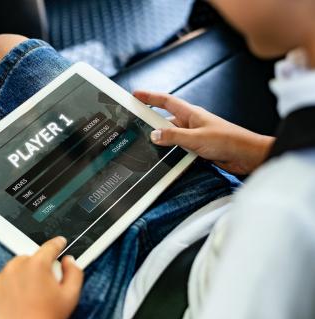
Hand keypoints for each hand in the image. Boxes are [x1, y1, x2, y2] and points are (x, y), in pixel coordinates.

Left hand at [0, 237, 83, 318]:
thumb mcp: (71, 296)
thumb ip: (74, 272)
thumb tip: (69, 261)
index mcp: (37, 265)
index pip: (49, 247)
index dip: (57, 244)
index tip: (59, 243)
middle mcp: (16, 268)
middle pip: (27, 260)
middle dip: (35, 269)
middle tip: (41, 288)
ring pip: (10, 272)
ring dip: (17, 280)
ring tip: (25, 300)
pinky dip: (2, 292)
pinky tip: (11, 305)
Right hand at [133, 91, 274, 174]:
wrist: (248, 155)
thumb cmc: (228, 141)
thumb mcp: (196, 138)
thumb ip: (173, 136)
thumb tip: (154, 135)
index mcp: (191, 113)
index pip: (166, 101)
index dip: (150, 97)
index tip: (136, 94)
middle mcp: (192, 123)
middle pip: (166, 120)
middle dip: (151, 122)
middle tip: (135, 125)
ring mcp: (195, 136)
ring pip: (172, 136)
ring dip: (163, 141)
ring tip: (148, 145)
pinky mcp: (199, 148)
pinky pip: (179, 148)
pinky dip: (172, 152)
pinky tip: (166, 158)